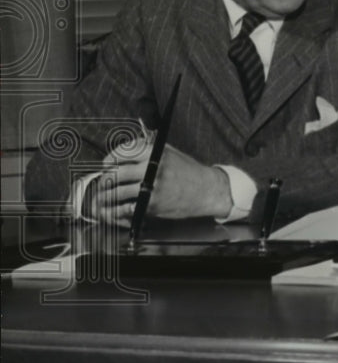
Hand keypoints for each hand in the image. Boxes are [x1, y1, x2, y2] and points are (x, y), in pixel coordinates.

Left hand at [85, 139, 232, 223]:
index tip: (107, 165)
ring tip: (105, 198)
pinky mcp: (153, 204)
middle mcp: (152, 168)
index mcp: (155, 153)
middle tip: (105, 183)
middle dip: (107, 180)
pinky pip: (127, 208)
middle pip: (117, 173)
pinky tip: (115, 210)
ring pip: (118, 192)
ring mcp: (152, 187)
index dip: (110, 159)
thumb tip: (123, 155)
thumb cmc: (189, 171)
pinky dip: (117, 211)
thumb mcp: (170, 153)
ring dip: (108, 197)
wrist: (206, 190)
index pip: (123, 152)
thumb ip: (148, 151)